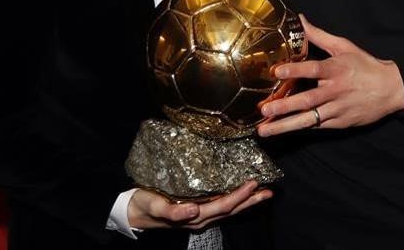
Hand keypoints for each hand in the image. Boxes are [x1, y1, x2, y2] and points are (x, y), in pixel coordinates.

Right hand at [126, 180, 270, 229]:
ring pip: (229, 210)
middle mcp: (201, 219)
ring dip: (247, 202)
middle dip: (251, 201)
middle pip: (231, 210)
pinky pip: (222, 208)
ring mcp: (201, 217)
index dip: (239, 196)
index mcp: (193, 217)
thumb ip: (172, 210)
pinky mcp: (199, 212)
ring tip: (263, 193)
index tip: (253, 184)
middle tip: (268, 190)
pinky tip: (242, 195)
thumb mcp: (155, 205)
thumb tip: (193, 209)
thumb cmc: (145, 205)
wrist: (135, 212)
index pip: (222, 206)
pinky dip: (235, 201)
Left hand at [257, 16, 403, 136]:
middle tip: (264, 109)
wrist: (391, 88)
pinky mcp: (340, 122)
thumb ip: (318, 35)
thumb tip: (300, 20)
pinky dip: (301, 128)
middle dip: (284, 106)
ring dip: (285, 125)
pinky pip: (318, 126)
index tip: (276, 71)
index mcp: (336, 69)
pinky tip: (283, 130)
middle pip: (307, 100)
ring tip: (265, 130)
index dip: (295, 69)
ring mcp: (338, 109)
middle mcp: (336, 90)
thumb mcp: (344, 46)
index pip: (313, 69)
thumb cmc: (365, 65)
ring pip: (309, 119)